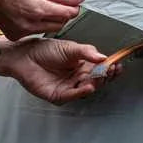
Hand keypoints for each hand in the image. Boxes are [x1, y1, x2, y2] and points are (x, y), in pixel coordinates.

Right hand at [0, 0, 82, 38]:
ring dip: (47, 20)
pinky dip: (34, 25)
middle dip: (60, 15)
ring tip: (35, 6)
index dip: (72, 9)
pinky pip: (33, 33)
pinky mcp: (14, 36)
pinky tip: (25, 14)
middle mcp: (29, 24)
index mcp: (37, 9)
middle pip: (58, 24)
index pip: (66, 15)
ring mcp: (20, 32)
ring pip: (46, 29)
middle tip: (53, 3)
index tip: (72, 4)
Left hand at [0, 37, 117, 104]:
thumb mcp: (70, 47)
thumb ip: (87, 52)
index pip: (100, 69)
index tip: (118, 65)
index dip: (110, 68)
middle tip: (111, 70)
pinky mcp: (58, 95)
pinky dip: (81, 92)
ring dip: (95, 84)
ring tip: (100, 77)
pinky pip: (72, 95)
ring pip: (86, 89)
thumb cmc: (45, 50)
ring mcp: (69, 88)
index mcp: (82, 66)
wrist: (25, 56)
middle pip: (96, 80)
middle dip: (106, 76)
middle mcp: (77, 78)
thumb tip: (103, 57)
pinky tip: (88, 86)